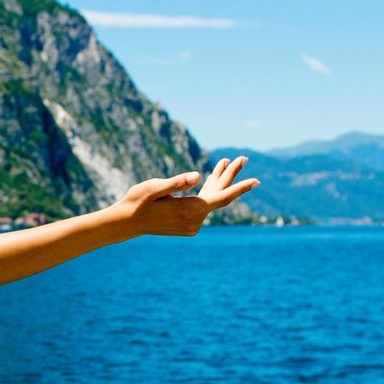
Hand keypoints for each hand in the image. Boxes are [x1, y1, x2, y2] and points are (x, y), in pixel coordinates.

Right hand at [111, 156, 259, 236]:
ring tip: (226, 162)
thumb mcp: (154, 187)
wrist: (127, 222)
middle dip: (230, 176)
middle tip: (243, 158)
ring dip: (218, 181)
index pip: (222, 198)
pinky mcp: (188, 224)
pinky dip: (209, 191)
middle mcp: (195, 220)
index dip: (240, 188)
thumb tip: (198, 176)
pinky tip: (212, 178)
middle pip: (219, 196)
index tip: (256, 181)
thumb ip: (177, 182)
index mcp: (190, 210)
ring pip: (211, 199)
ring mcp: (192, 224)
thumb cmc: (138, 201)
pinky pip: (204, 205)